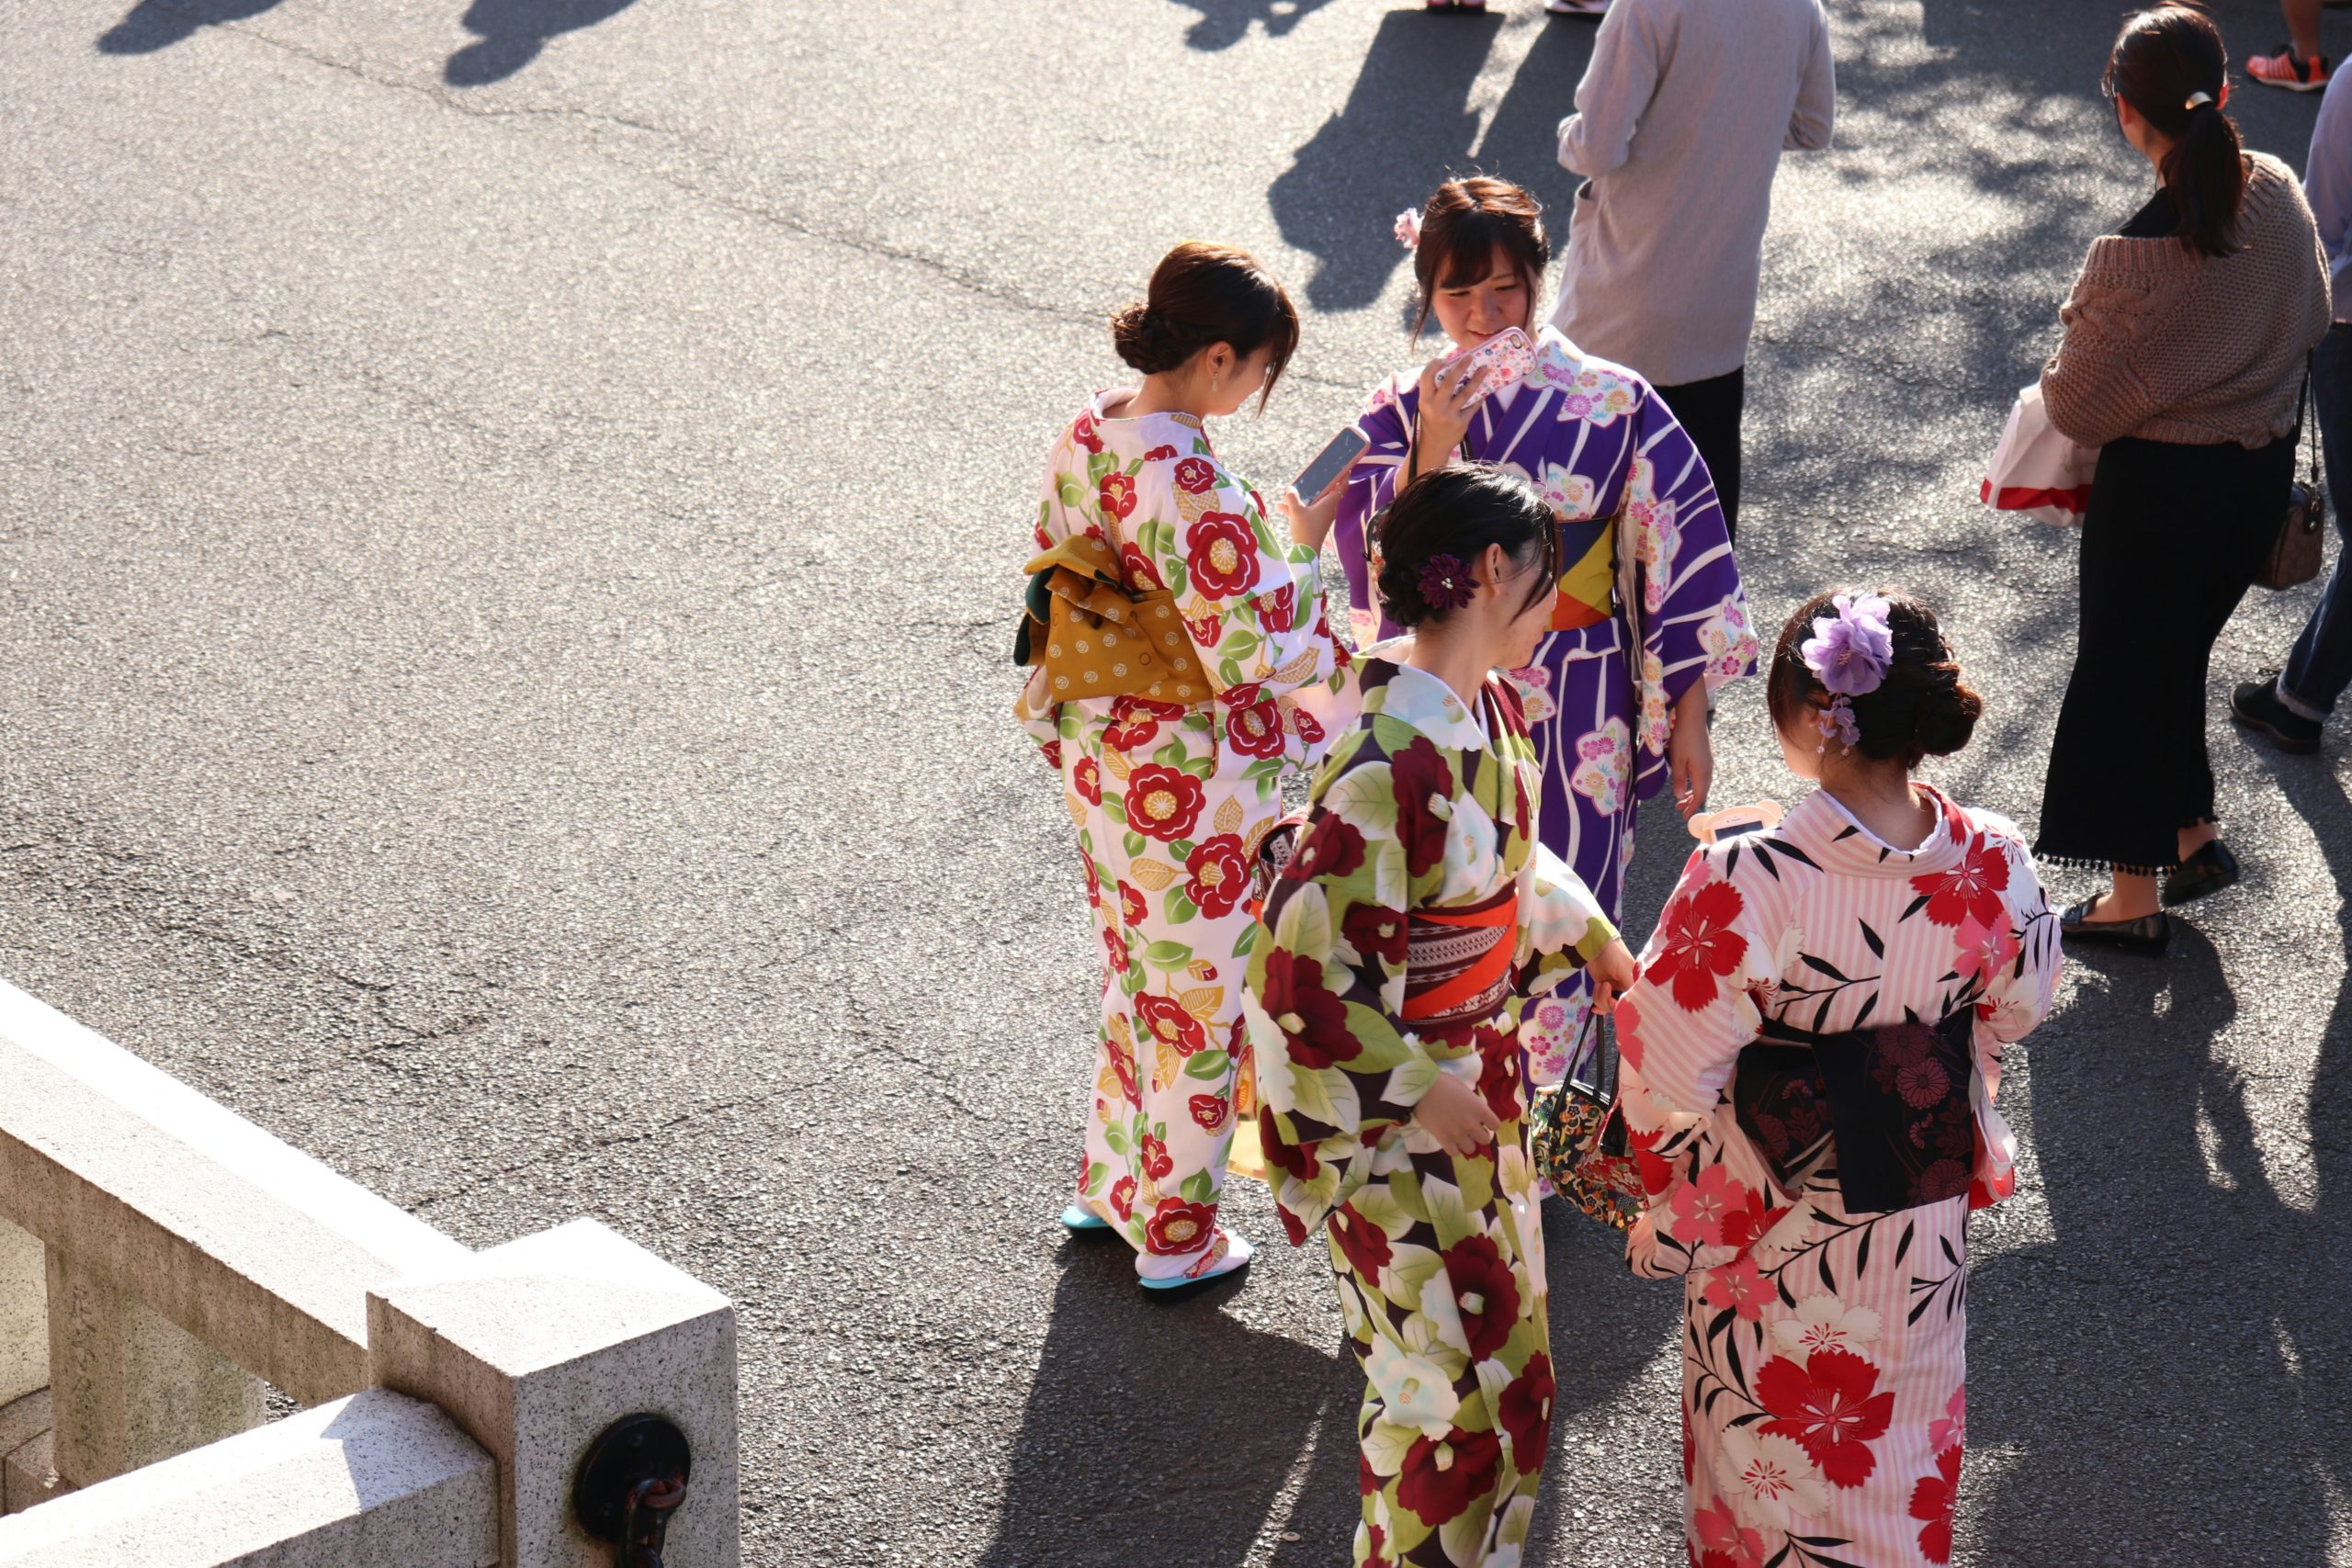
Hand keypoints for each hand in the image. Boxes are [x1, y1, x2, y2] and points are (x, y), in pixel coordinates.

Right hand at [1280, 480, 1342, 553]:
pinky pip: (1307, 511)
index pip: (1342, 487)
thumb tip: (1289, 489)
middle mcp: (1328, 509)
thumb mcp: (1296, 511)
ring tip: (1290, 491)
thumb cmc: (1305, 529)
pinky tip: (1280, 507)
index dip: (1344, 477)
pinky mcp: (1314, 524)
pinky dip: (1297, 508)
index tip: (1345, 468)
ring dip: (1304, 497)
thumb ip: (1292, 498)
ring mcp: (1322, 517)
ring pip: (1314, 502)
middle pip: (1328, 492)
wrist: (1306, 553)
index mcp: (1329, 503)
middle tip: (1318, 475)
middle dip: (1321, 484)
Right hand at [1408, 1072, 1499, 1158]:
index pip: (1495, 1125)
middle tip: (1470, 1130)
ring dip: (1466, 1143)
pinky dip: (1453, 1149)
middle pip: (1485, 1140)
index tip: (1483, 1122)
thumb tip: (1474, 1111)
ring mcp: (1458, 1133)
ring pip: (1471, 1149)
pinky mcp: (1443, 1139)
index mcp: (1480, 1109)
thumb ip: (1473, 1104)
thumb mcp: (1465, 1090)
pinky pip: (1454, 1153)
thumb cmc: (1443, 1083)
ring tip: (1459, 1137)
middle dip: (1478, 1135)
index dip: (1490, 1124)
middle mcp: (1472, 1124)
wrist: (1421, 1088)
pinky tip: (1449, 1142)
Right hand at [1413, 351, 1481, 473]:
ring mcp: (1449, 415)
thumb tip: (1451, 367)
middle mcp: (1435, 407)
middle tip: (1470, 356)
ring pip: (1465, 393)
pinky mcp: (1461, 423)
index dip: (1434, 365)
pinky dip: (1480, 397)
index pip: (1426, 377)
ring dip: (1477, 379)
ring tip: (1484, 368)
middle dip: (1460, 367)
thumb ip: (1434, 390)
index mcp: (1424, 400)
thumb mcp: (1427, 405)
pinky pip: (1473, 406)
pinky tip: (1486, 390)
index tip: (1444, 359)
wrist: (1435, 444)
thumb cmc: (1431, 419)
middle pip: (1449, 382)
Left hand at [1587, 937, 1637, 1013]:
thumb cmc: (1614, 954)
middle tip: (1604, 987)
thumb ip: (1629, 987)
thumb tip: (1634, 1001)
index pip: (1633, 1001)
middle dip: (1609, 1002)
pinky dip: (1598, 1003)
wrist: (1595, 945)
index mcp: (1635, 983)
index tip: (1612, 1000)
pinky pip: (1601, 1001)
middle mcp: (1625, 987)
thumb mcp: (1625, 970)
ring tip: (1599, 984)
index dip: (1622, 1005)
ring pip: (1608, 1005)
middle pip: (1619, 1006)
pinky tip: (1594, 1007)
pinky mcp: (1602, 987)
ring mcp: (1613, 988)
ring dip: (1601, 998)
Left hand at [1667, 682, 1713, 818]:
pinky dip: (1694, 784)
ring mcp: (1708, 763)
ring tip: (1681, 799)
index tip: (1684, 816)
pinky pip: (1702, 776)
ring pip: (1702, 784)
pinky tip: (1687, 782)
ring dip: (1692, 793)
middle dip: (1691, 802)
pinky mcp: (1706, 757)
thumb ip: (1678, 779)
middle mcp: (1708, 769)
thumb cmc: (1683, 738)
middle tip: (1679, 810)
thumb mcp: (1677, 761)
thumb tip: (1679, 797)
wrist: (1693, 718)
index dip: (1691, 808)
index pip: (1698, 796)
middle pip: (1702, 791)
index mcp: (1701, 773)